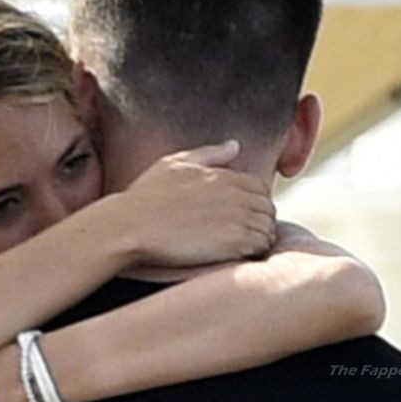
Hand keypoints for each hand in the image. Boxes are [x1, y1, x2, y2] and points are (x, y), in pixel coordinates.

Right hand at [123, 143, 276, 267]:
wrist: (132, 226)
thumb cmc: (145, 197)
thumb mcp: (174, 164)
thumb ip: (208, 154)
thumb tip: (235, 146)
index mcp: (224, 175)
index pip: (260, 188)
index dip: (253, 204)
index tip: (239, 218)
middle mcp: (236, 194)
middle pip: (268, 208)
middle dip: (259, 222)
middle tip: (242, 237)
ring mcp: (237, 217)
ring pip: (268, 228)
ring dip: (259, 238)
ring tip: (240, 249)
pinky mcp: (234, 241)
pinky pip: (261, 245)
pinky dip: (256, 251)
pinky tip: (239, 256)